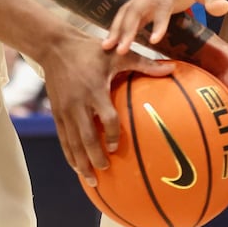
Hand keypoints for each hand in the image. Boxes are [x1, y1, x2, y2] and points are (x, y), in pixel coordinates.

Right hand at [38, 32, 172, 185]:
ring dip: (80, 162)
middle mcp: (78, 103)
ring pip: (72, 141)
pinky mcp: (56, 112)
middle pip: (86, 136)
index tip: (116, 146)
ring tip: (90, 179)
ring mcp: (65, 109)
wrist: (55, 47)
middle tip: (105, 170)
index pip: (105, 117)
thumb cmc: (92, 50)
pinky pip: (62, 138)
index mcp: (95, 89)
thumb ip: (144, 63)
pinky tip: (76, 166)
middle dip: (94, 156)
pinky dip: (69, 154)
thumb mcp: (118, 54)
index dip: (111, 134)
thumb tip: (172, 69)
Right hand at [102, 0, 227, 53]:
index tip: (154, 41)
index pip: (164, 2)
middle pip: (136, 7)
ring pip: (126, 10)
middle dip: (126, 28)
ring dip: (116, 28)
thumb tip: (220, 9)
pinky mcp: (143, 2)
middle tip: (119, 50)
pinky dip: (117, 28)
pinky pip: (127, 15)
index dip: (159, 20)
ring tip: (106, 48)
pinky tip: (111, 44)